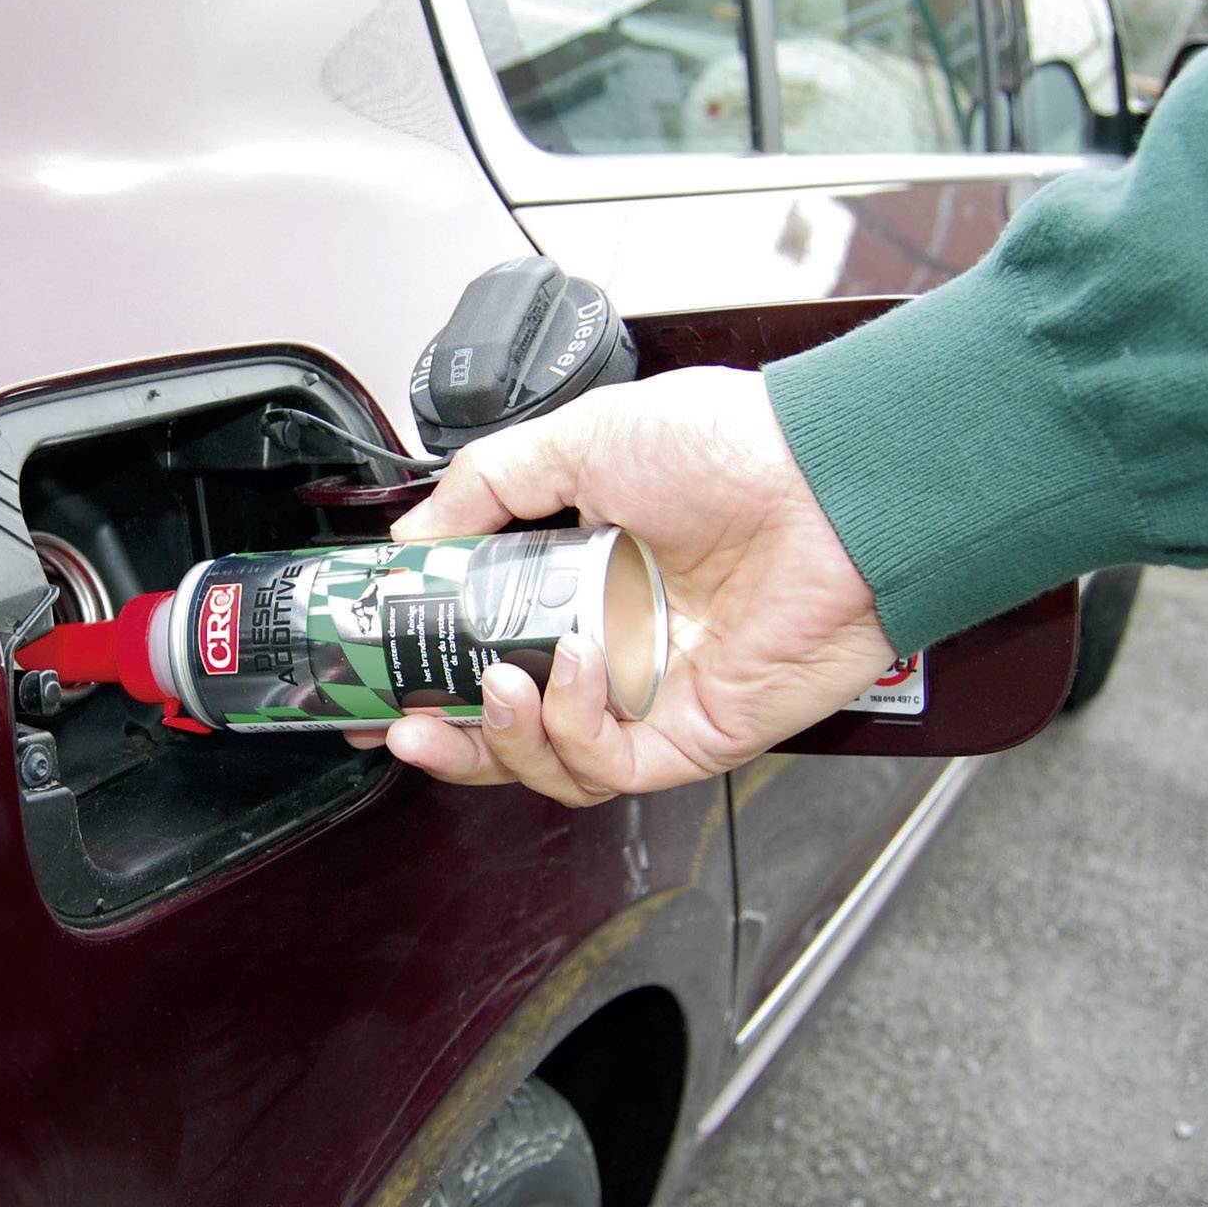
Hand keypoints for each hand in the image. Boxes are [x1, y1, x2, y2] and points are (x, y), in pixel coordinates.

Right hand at [348, 367, 894, 802]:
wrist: (831, 484)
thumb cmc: (735, 448)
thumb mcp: (579, 438)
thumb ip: (487, 489)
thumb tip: (414, 538)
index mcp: (584, 576)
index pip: (488, 641)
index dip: (428, 666)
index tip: (375, 670)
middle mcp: (614, 641)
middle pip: (508, 722)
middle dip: (446, 734)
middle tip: (399, 722)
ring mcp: (653, 693)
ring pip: (550, 761)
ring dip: (504, 734)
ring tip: (495, 683)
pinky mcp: (695, 735)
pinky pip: (609, 768)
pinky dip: (573, 729)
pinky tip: (574, 673)